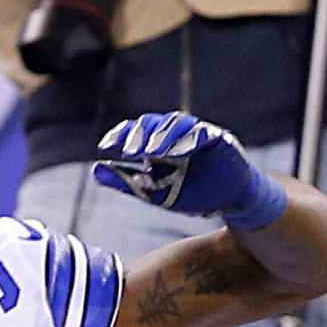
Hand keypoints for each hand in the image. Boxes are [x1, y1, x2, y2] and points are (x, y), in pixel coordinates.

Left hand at [94, 112, 289, 228]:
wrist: (230, 203)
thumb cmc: (195, 193)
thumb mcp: (155, 192)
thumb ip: (128, 181)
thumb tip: (96, 170)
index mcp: (160, 143)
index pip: (138, 130)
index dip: (122, 133)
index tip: (106, 145)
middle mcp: (177, 135)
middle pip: (156, 123)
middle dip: (141, 133)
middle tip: (130, 150)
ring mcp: (199, 134)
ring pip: (179, 123)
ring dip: (163, 135)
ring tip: (151, 150)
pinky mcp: (219, 139)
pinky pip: (204, 133)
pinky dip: (189, 140)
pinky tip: (177, 152)